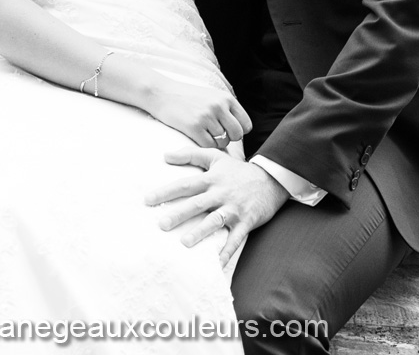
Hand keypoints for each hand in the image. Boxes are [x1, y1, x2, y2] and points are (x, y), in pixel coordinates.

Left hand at [145, 147, 288, 265]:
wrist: (271, 179)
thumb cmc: (238, 170)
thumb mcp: (216, 157)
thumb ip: (191, 154)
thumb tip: (164, 154)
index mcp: (211, 179)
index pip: (185, 185)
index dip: (166, 192)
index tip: (148, 200)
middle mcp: (220, 193)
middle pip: (197, 204)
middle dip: (179, 213)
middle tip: (161, 224)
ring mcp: (234, 208)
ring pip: (215, 221)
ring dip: (200, 232)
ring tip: (185, 243)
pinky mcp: (246, 221)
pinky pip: (235, 239)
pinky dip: (226, 252)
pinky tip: (216, 265)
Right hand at [146, 74, 251, 149]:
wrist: (162, 93)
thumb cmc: (188, 97)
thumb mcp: (212, 96)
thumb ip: (227, 109)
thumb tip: (242, 130)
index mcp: (226, 98)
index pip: (246, 124)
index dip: (239, 131)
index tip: (228, 131)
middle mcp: (219, 106)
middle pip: (237, 135)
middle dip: (229, 139)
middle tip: (217, 135)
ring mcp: (206, 116)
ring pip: (223, 142)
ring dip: (215, 142)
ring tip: (205, 134)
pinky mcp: (194, 126)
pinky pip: (208, 146)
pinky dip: (205, 145)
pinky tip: (197, 137)